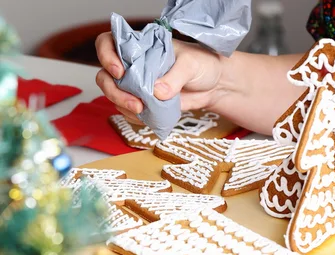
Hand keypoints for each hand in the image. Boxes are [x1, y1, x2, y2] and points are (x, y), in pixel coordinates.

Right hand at [95, 32, 222, 123]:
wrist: (214, 85)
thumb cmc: (203, 65)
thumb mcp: (191, 64)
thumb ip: (174, 77)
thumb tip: (157, 92)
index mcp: (141, 46)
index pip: (109, 43)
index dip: (106, 56)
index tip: (120, 72)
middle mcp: (134, 65)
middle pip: (106, 76)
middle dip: (114, 92)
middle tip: (135, 102)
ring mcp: (137, 85)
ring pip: (114, 96)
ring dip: (123, 106)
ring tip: (143, 110)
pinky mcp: (144, 102)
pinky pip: (128, 112)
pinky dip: (134, 117)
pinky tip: (147, 117)